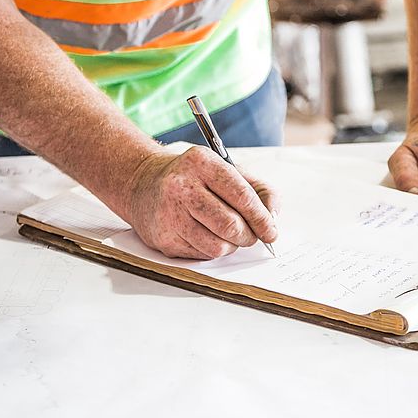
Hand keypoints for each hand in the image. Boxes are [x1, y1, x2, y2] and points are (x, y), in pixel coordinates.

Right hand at [126, 146, 279, 259]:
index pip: (241, 196)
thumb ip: (259, 190)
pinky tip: (204, 234)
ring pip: (217, 246)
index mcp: (202, 162)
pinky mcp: (163, 238)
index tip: (271, 231)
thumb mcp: (227, 170)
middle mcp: (181, 186)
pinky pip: (201, 255)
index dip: (262, 218)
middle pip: (230, 225)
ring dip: (231, 246)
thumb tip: (273, 218)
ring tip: (226, 234)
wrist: (143, 184)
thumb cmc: (194, 179)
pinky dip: (211, 250)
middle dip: (248, 236)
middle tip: (251, 236)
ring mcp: (169, 213)